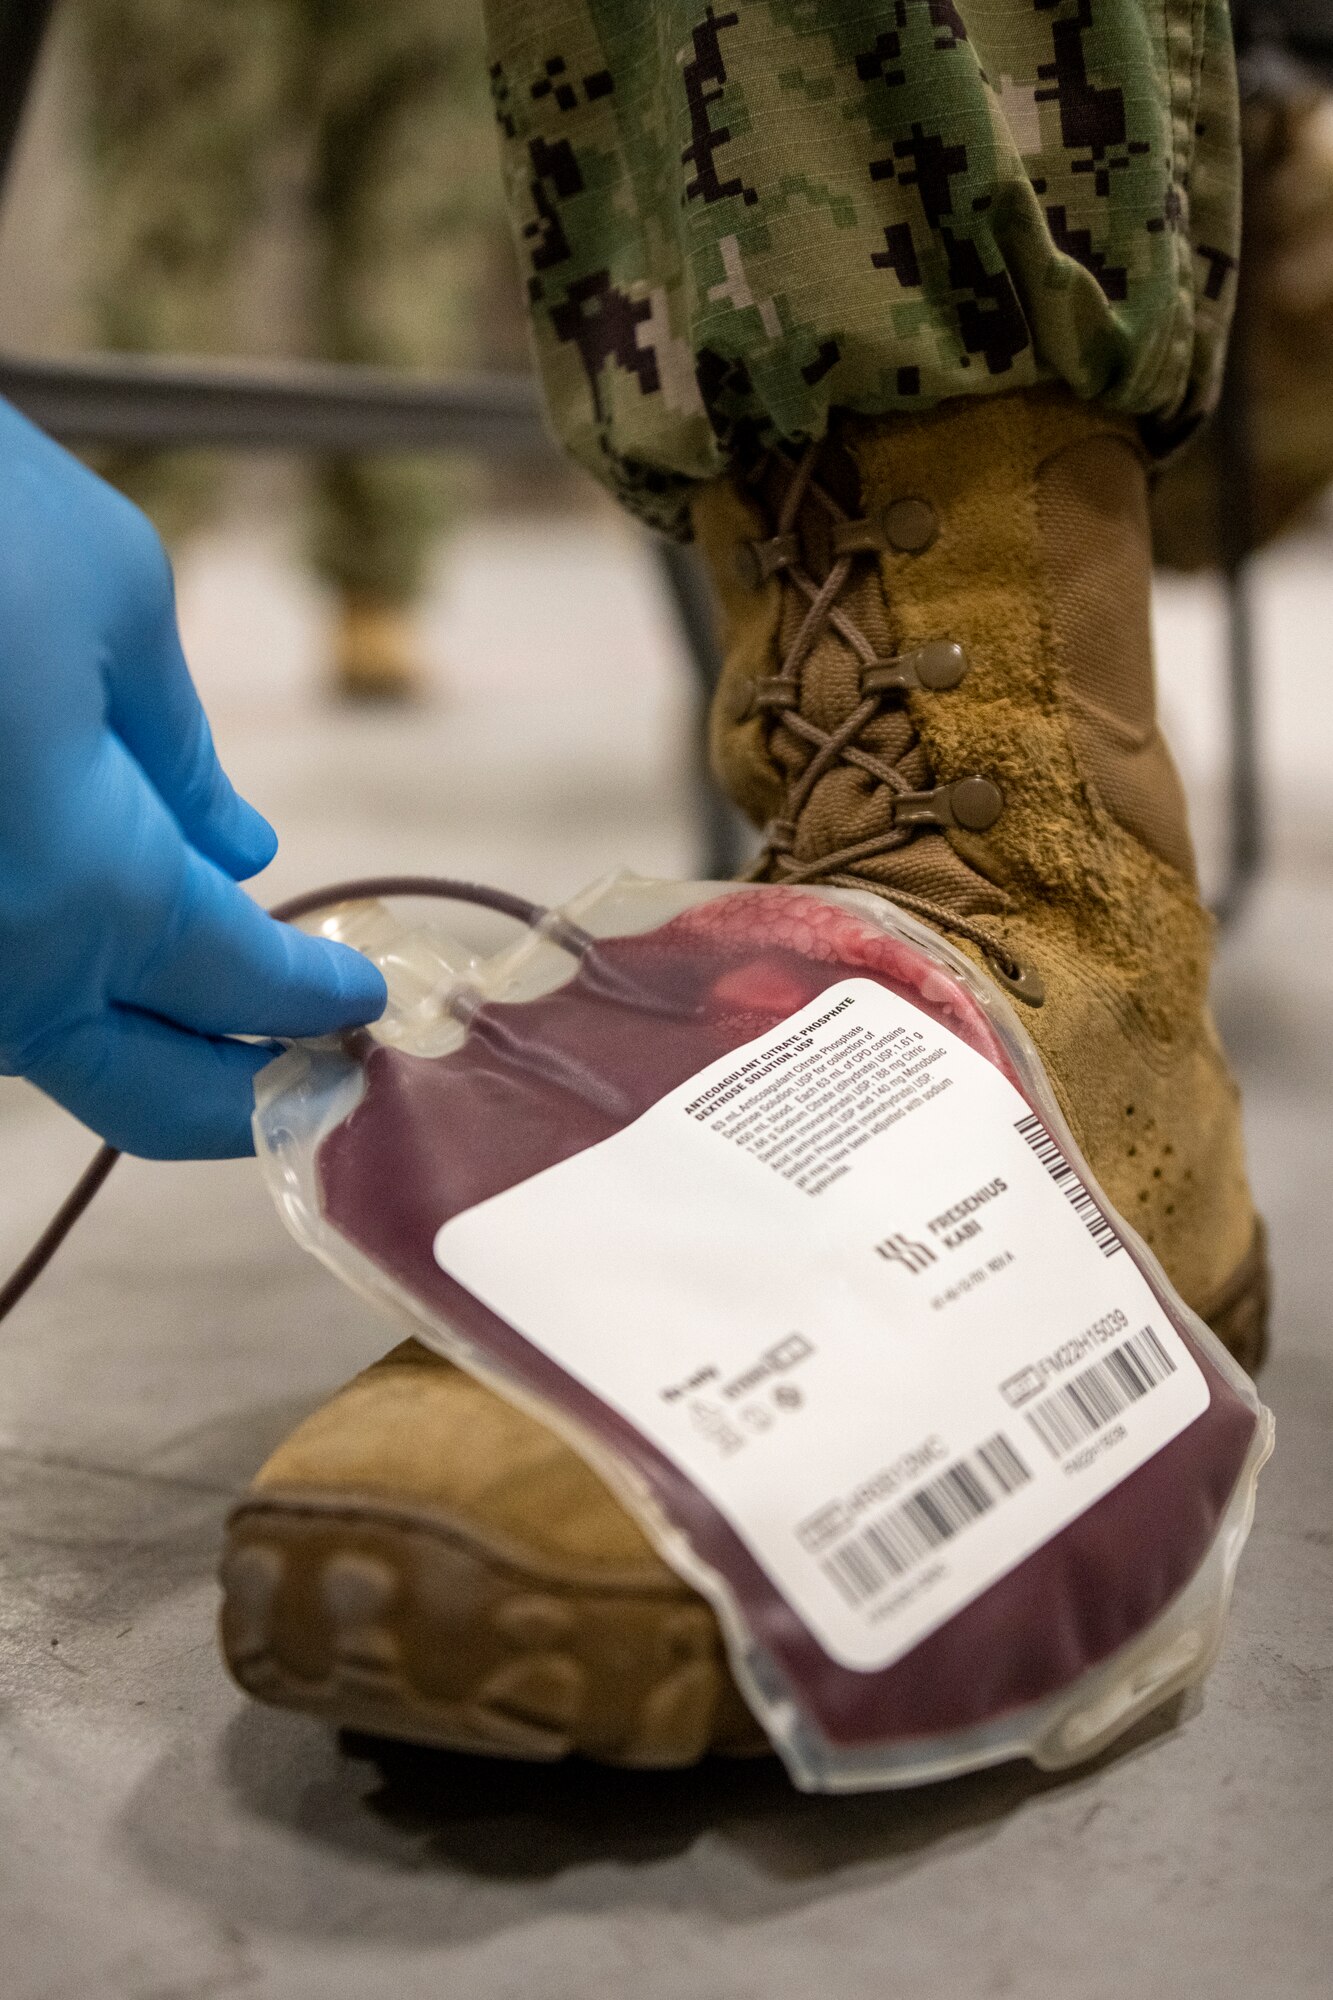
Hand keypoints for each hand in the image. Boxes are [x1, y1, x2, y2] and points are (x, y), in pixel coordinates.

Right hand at [0, 400, 386, 1157]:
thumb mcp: (111, 597)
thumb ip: (178, 750)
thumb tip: (233, 847)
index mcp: (88, 890)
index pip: (245, 989)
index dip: (319, 997)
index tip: (364, 1003)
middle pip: (147, 1094)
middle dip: (243, 1101)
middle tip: (315, 1076)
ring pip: (52, 1049)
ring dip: (145, 1042)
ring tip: (222, 1007)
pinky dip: (54, 983)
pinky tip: (96, 937)